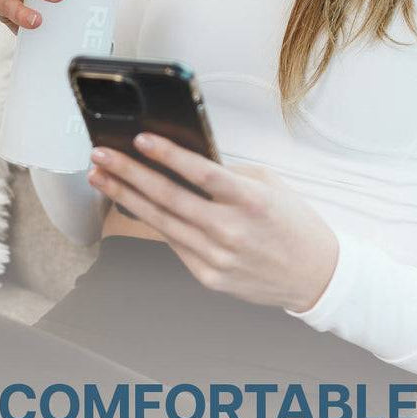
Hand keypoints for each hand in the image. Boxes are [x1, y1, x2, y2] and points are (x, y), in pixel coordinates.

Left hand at [87, 133, 338, 312]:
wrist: (315, 276)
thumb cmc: (293, 225)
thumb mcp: (270, 186)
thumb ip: (229, 174)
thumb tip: (185, 160)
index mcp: (251, 201)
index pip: (202, 173)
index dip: (168, 155)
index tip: (139, 139)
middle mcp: (231, 231)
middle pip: (169, 198)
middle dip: (128, 174)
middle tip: (101, 156)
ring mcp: (217, 258)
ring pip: (162, 223)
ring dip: (126, 197)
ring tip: (102, 178)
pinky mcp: (209, 277)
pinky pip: (174, 244)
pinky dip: (154, 223)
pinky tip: (133, 205)